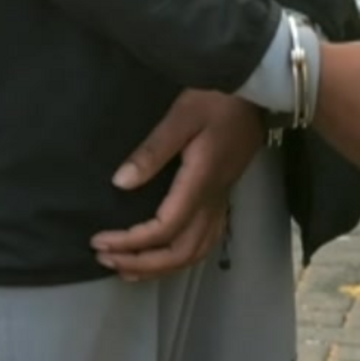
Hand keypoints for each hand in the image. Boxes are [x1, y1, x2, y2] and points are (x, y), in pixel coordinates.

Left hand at [90, 90, 263, 279]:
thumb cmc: (219, 98)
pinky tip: (164, 256)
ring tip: (129, 269)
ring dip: (162, 267)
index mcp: (201, 182)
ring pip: (197, 251)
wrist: (259, 91)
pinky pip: (206, 240)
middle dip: (143, 263)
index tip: (99, 241)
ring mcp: (222, 200)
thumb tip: (120, 183)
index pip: (166, 228)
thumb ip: (152, 151)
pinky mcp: (224, 196)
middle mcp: (214, 199)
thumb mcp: (182, 116)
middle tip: (105, 259)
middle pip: (182, 251)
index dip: (132, 242)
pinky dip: (182, 257)